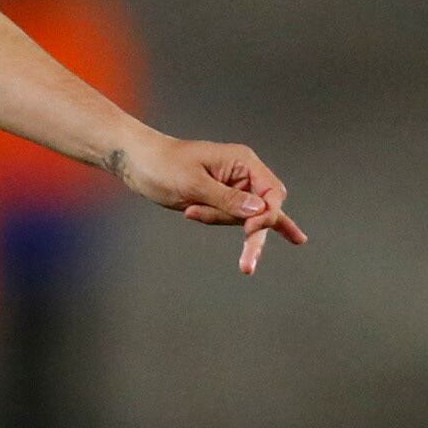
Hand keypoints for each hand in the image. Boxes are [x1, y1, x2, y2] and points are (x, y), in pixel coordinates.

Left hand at [114, 135, 309, 275]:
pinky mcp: (219, 200)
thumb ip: (227, 199)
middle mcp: (243, 174)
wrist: (137, 161)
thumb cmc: (163, 165)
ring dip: (216, 220)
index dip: (267, 214)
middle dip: (253, 232)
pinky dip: (232, 226)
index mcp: (243, 162)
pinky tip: (290, 238)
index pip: (272, 192)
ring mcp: (233, 188)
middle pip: (265, 208)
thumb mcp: (193, 183)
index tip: (249, 230)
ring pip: (244, 218)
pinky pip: (232, 218)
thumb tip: (259, 210)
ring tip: (189, 209)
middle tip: (247, 266)